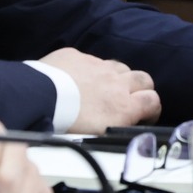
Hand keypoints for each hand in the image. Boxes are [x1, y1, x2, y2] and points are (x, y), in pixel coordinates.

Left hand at [38, 46, 159, 130]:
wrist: (39, 97)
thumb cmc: (66, 124)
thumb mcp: (97, 137)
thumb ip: (116, 128)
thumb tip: (122, 130)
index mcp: (124, 105)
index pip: (153, 101)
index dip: (152, 108)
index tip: (145, 115)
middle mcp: (116, 82)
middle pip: (143, 79)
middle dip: (141, 88)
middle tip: (130, 98)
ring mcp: (97, 65)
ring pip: (119, 66)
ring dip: (117, 76)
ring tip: (104, 88)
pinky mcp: (77, 55)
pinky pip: (90, 59)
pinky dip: (90, 68)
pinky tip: (78, 78)